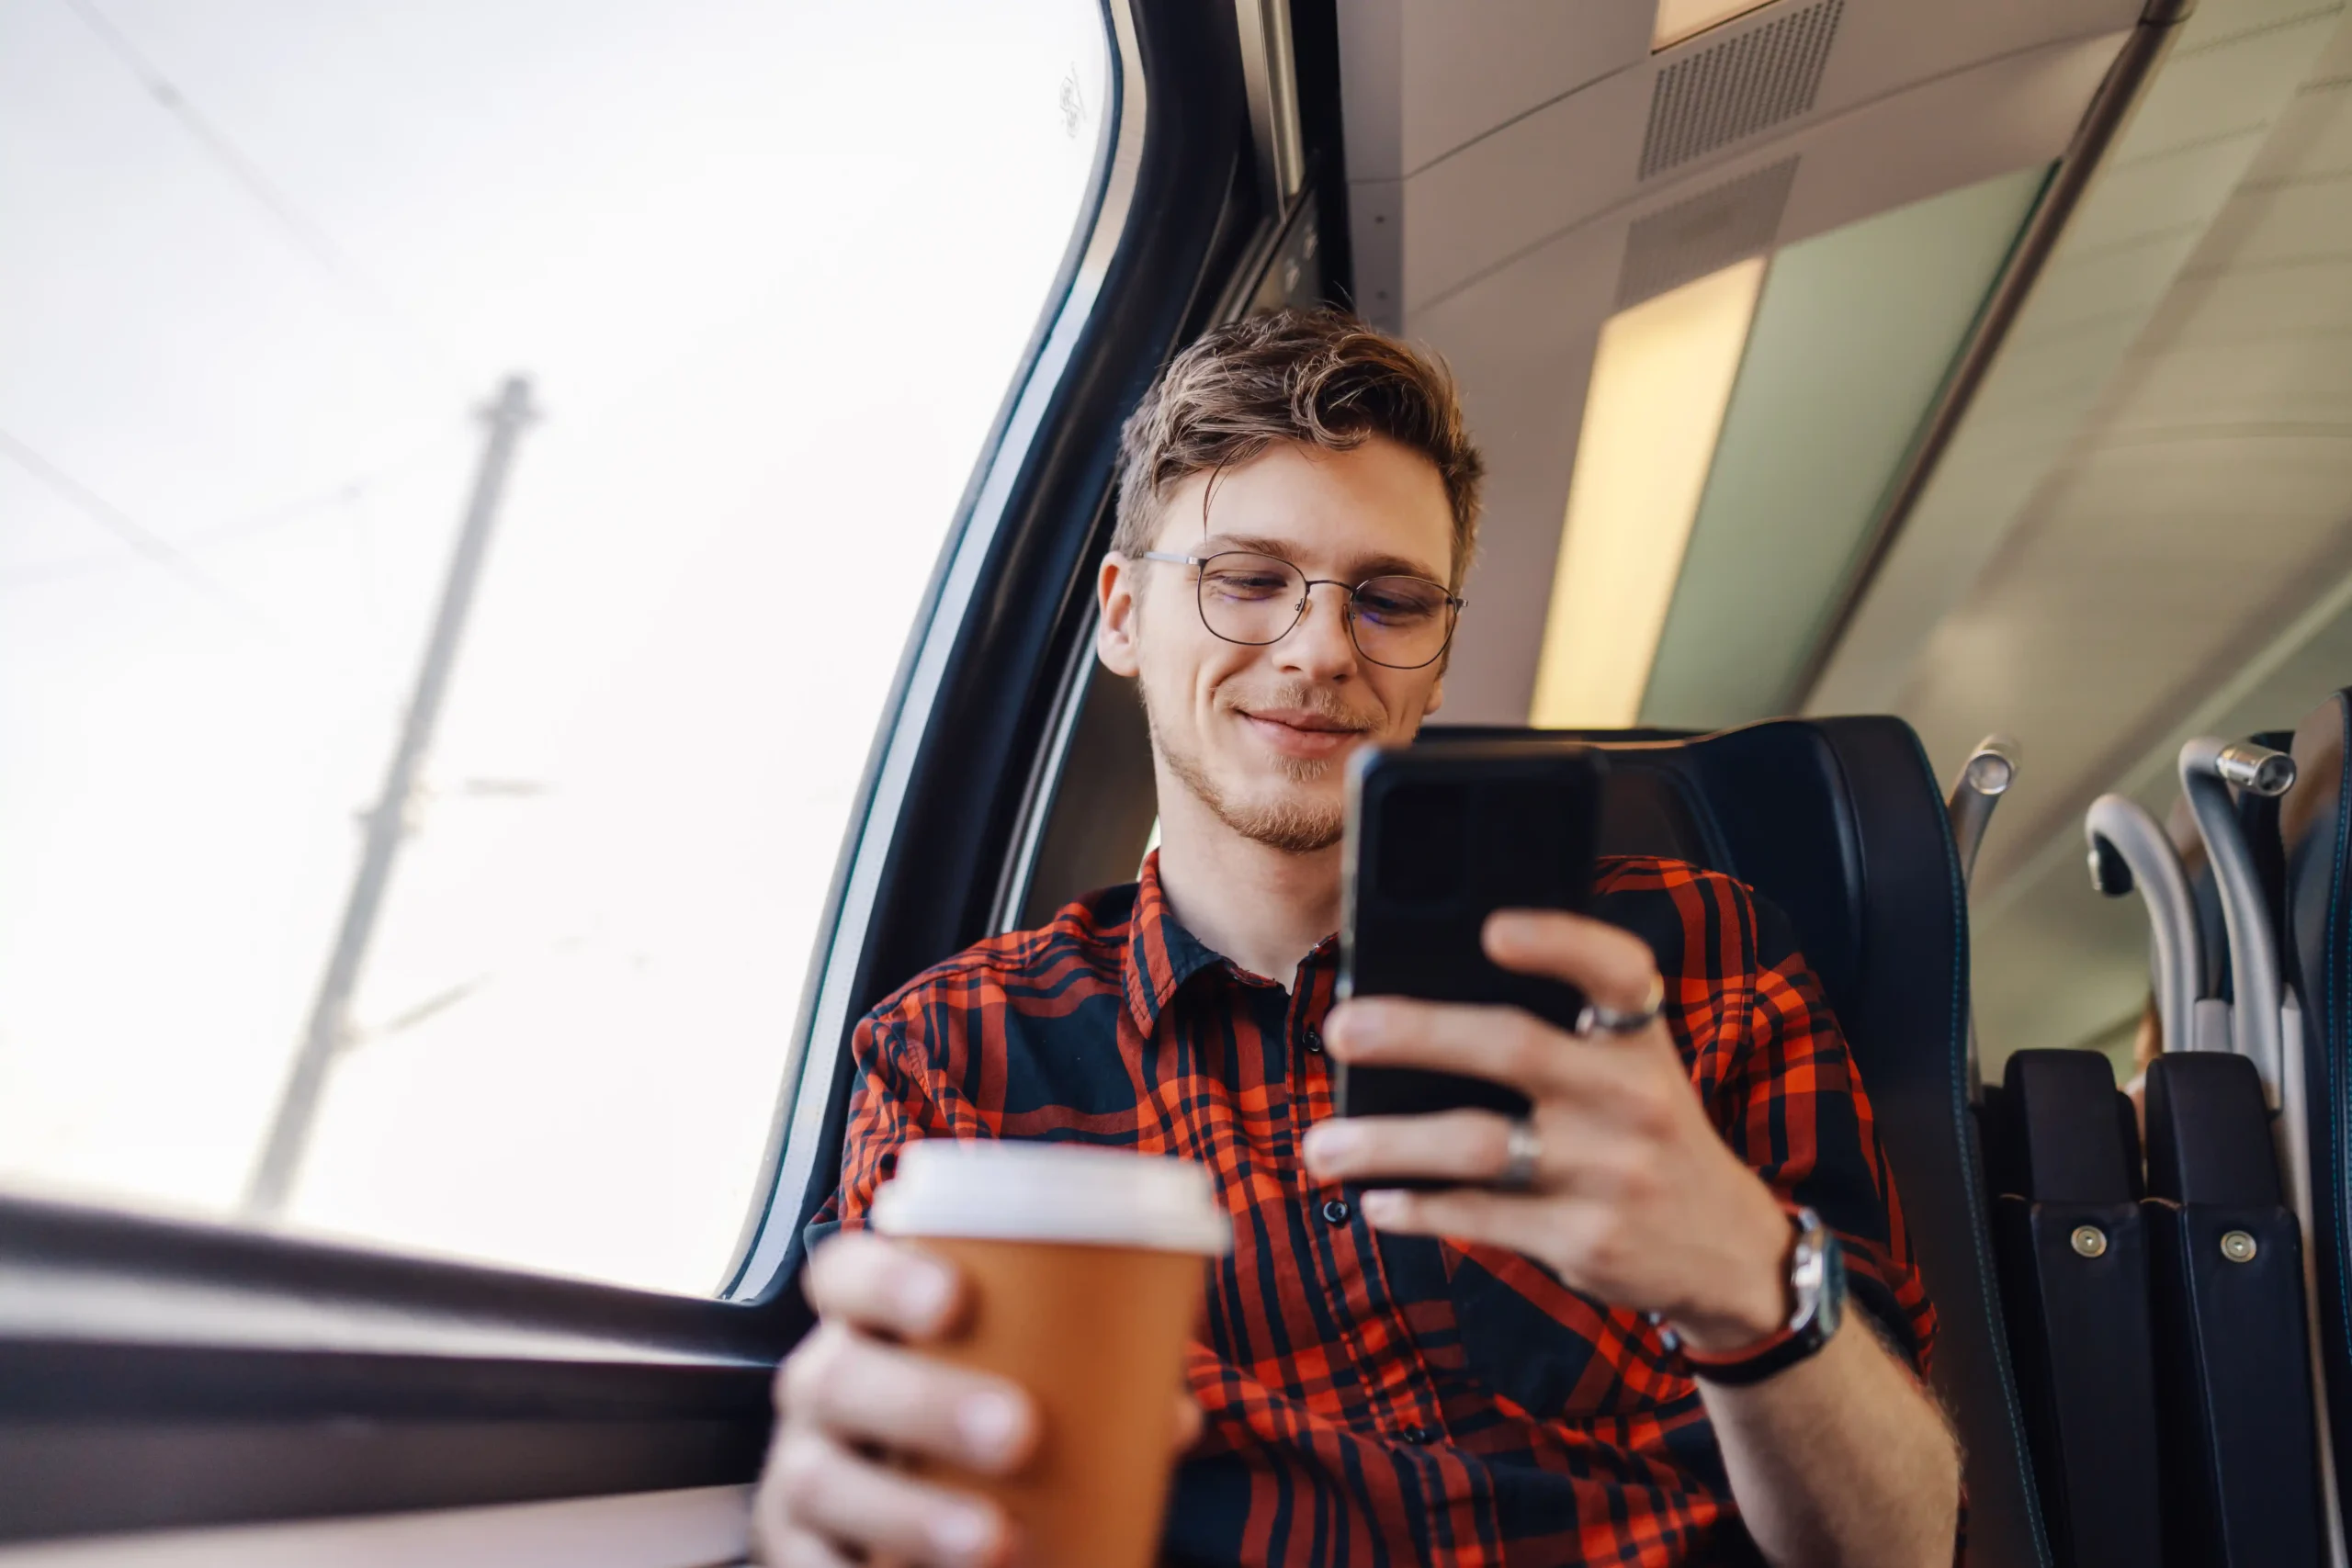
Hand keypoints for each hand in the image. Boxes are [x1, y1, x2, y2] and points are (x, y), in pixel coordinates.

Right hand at [752, 1230, 1203, 1565]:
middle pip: (839, 1378)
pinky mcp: (795, 1549)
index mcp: (864, 1323)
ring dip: (909, 1511)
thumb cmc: (974, 1411)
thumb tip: (1175, 1417)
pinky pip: (803, 1566)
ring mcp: (797, 1472)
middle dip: (926, 1403)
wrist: (907, 1513)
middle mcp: (818, 1388)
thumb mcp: (1014, 1382)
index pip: (845, 1273)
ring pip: (820, 1479)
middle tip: (1021, 1431)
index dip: (886, 1277)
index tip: (955, 1297)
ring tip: (996, 1540)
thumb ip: (1087, 1383)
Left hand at [1301, 910, 1791, 1353]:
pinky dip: (1417, 1207)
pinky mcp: (1585, 1238)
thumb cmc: (1646, 1136)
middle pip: (1514, 1047)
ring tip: (1320, 1144)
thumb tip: (1418, 1004)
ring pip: (1478, 1144)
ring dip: (1386, 1143)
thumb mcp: (1633, 1072)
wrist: (1728, 1251)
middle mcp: (1632, 1097)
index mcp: (1641, 1038)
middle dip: (1418, 1034)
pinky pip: (1480, 1215)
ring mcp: (1610, 1172)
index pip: (1615, 968)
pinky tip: (1376, 1200)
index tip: (1492, 930)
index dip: (1559, 940)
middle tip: (1341, 1028)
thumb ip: (1561, 1035)